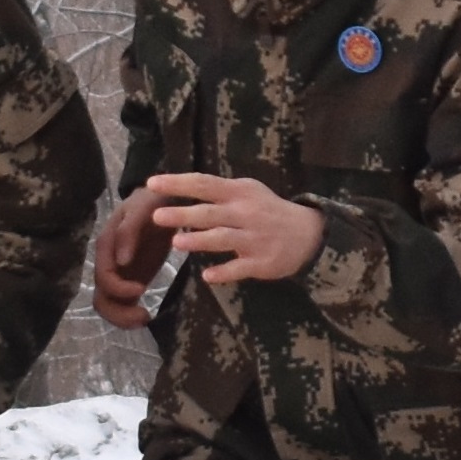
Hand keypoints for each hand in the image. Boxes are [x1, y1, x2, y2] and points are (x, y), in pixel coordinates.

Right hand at [93, 189, 169, 327]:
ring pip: (108, 305)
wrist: (161, 203)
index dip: (119, 288)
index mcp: (106, 246)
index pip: (104, 276)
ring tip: (145, 318)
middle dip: (119, 312)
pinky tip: (146, 315)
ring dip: (122, 318)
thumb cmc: (151, 202)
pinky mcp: (130, 280)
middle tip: (144, 316)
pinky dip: (129, 315)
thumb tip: (121, 261)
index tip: (142, 289)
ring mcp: (117, 274)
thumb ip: (129, 231)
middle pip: (101, 297)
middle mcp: (107, 262)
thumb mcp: (141, 208)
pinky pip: (121, 304)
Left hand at [139, 171, 324, 284]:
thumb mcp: (247, 191)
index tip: (152, 183)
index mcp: (238, 192)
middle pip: (210, 213)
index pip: (204, 184)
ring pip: (223, 239)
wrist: (308, 233)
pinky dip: (224, 272)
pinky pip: (240, 268)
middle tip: (157, 216)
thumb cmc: (268, 210)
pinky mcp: (262, 262)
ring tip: (177, 243)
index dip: (178, 183)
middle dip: (184, 214)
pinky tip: (207, 276)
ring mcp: (254, 238)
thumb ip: (218, 191)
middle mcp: (245, 213)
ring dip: (200, 240)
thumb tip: (181, 188)